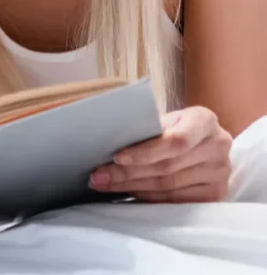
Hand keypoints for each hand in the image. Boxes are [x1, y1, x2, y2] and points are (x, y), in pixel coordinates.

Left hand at [90, 106, 233, 202]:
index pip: (175, 141)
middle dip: (128, 173)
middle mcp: (218, 146)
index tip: (117, 158)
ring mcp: (221, 172)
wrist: (204, 141)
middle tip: (99, 176)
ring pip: (169, 186)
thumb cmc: (176, 127)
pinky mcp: (216, 193)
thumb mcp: (165, 119)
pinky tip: (129, 192)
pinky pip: (176, 200)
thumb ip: (145, 128)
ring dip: (132, 187)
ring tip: (106, 185)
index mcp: (204, 120)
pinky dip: (149, 197)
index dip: (145, 152)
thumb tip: (107, 143)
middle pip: (167, 166)